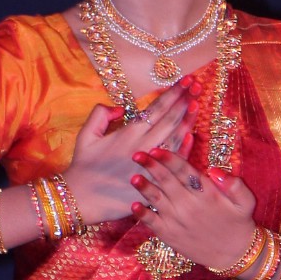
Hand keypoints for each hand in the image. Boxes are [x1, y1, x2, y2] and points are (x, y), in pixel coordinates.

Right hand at [63, 81, 198, 224]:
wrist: (81, 199)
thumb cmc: (83, 168)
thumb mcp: (85, 135)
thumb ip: (100, 114)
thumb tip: (120, 108)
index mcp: (129, 132)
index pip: (157, 108)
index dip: (174, 92)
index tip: (186, 80)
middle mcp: (143, 145)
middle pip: (171, 119)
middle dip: (186, 100)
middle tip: (198, 85)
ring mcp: (151, 164)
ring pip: (176, 138)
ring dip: (189, 120)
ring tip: (199, 104)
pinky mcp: (154, 181)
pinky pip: (173, 164)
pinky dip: (185, 149)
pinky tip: (192, 136)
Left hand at [129, 149, 259, 272]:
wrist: (233, 255)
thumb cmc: (238, 224)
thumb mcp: (246, 202)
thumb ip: (235, 184)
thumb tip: (216, 171)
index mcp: (206, 193)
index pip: (184, 170)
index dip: (169, 158)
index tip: (156, 149)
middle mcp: (189, 205)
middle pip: (166, 181)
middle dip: (151, 166)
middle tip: (137, 154)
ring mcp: (177, 221)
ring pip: (156, 199)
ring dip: (143, 187)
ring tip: (133, 177)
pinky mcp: (170, 235)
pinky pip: (152, 222)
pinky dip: (142, 214)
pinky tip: (134, 205)